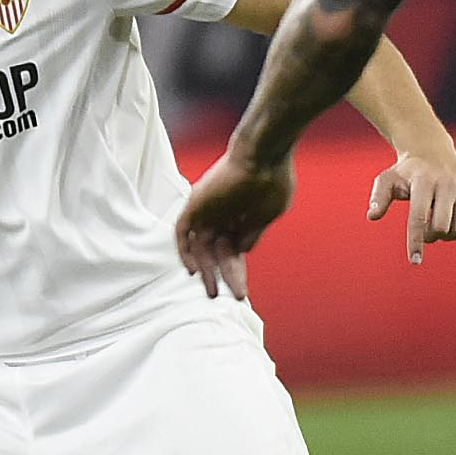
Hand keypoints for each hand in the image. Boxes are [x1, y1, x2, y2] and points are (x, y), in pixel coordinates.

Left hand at [174, 146, 294, 300]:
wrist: (264, 155)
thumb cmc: (273, 181)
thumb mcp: (268, 214)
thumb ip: (253, 233)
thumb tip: (242, 251)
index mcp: (241, 219)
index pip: (233, 252)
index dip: (236, 273)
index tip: (241, 293)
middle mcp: (222, 217)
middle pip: (217, 254)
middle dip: (223, 277)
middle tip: (228, 299)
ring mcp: (208, 212)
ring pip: (201, 248)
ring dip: (206, 271)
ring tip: (212, 293)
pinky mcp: (195, 205)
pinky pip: (182, 232)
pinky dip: (184, 251)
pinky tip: (192, 271)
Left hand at [369, 145, 455, 263]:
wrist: (432, 151)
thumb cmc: (407, 172)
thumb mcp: (387, 180)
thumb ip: (378, 197)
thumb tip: (372, 216)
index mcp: (424, 180)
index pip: (419, 217)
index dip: (416, 241)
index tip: (415, 260)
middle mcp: (449, 182)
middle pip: (442, 227)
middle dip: (431, 237)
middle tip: (425, 231)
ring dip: (447, 236)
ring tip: (437, 225)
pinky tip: (451, 218)